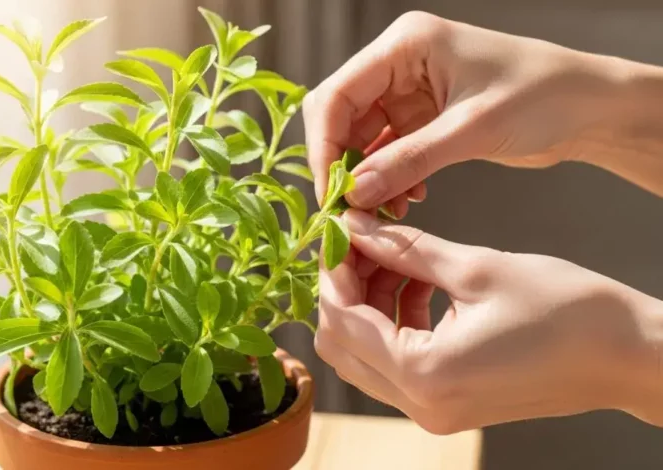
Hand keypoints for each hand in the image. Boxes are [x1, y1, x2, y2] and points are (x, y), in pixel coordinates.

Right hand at [303, 11, 662, 210]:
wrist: (590, 107)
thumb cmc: (543, 96)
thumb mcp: (470, 130)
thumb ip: (407, 161)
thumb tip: (353, 193)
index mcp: (405, 44)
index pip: (338, 93)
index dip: (324, 144)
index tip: (330, 193)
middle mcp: (399, 62)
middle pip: (341, 115)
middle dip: (341, 162)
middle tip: (347, 207)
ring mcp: (409, 90)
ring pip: (361, 137)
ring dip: (367, 175)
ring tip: (383, 209)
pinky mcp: (422, 116)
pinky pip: (388, 149)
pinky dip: (390, 176)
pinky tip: (407, 198)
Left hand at [315, 209, 662, 433]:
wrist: (627, 355)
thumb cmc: (568, 311)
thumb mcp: (477, 268)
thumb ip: (406, 249)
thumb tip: (355, 226)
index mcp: (424, 374)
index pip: (342, 319)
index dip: (333, 269)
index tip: (339, 230)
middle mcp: (420, 404)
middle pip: (342, 343)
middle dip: (344, 286)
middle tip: (362, 240)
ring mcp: (432, 410)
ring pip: (365, 353)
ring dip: (368, 301)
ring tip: (393, 254)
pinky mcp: (446, 403)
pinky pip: (395, 362)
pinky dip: (393, 320)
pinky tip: (417, 282)